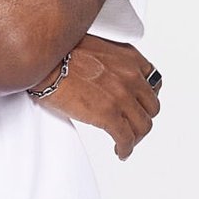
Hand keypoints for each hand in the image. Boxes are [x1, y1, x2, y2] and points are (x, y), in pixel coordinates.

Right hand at [34, 33, 161, 158]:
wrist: (45, 61)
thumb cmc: (60, 53)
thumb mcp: (96, 46)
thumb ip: (110, 61)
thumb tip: (104, 76)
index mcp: (129, 58)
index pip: (153, 82)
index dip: (147, 99)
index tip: (139, 107)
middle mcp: (131, 76)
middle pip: (151, 107)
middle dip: (142, 119)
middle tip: (131, 128)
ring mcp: (121, 96)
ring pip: (143, 126)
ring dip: (136, 137)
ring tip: (126, 143)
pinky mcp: (108, 115)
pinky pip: (126, 139)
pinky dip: (126, 149)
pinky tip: (120, 152)